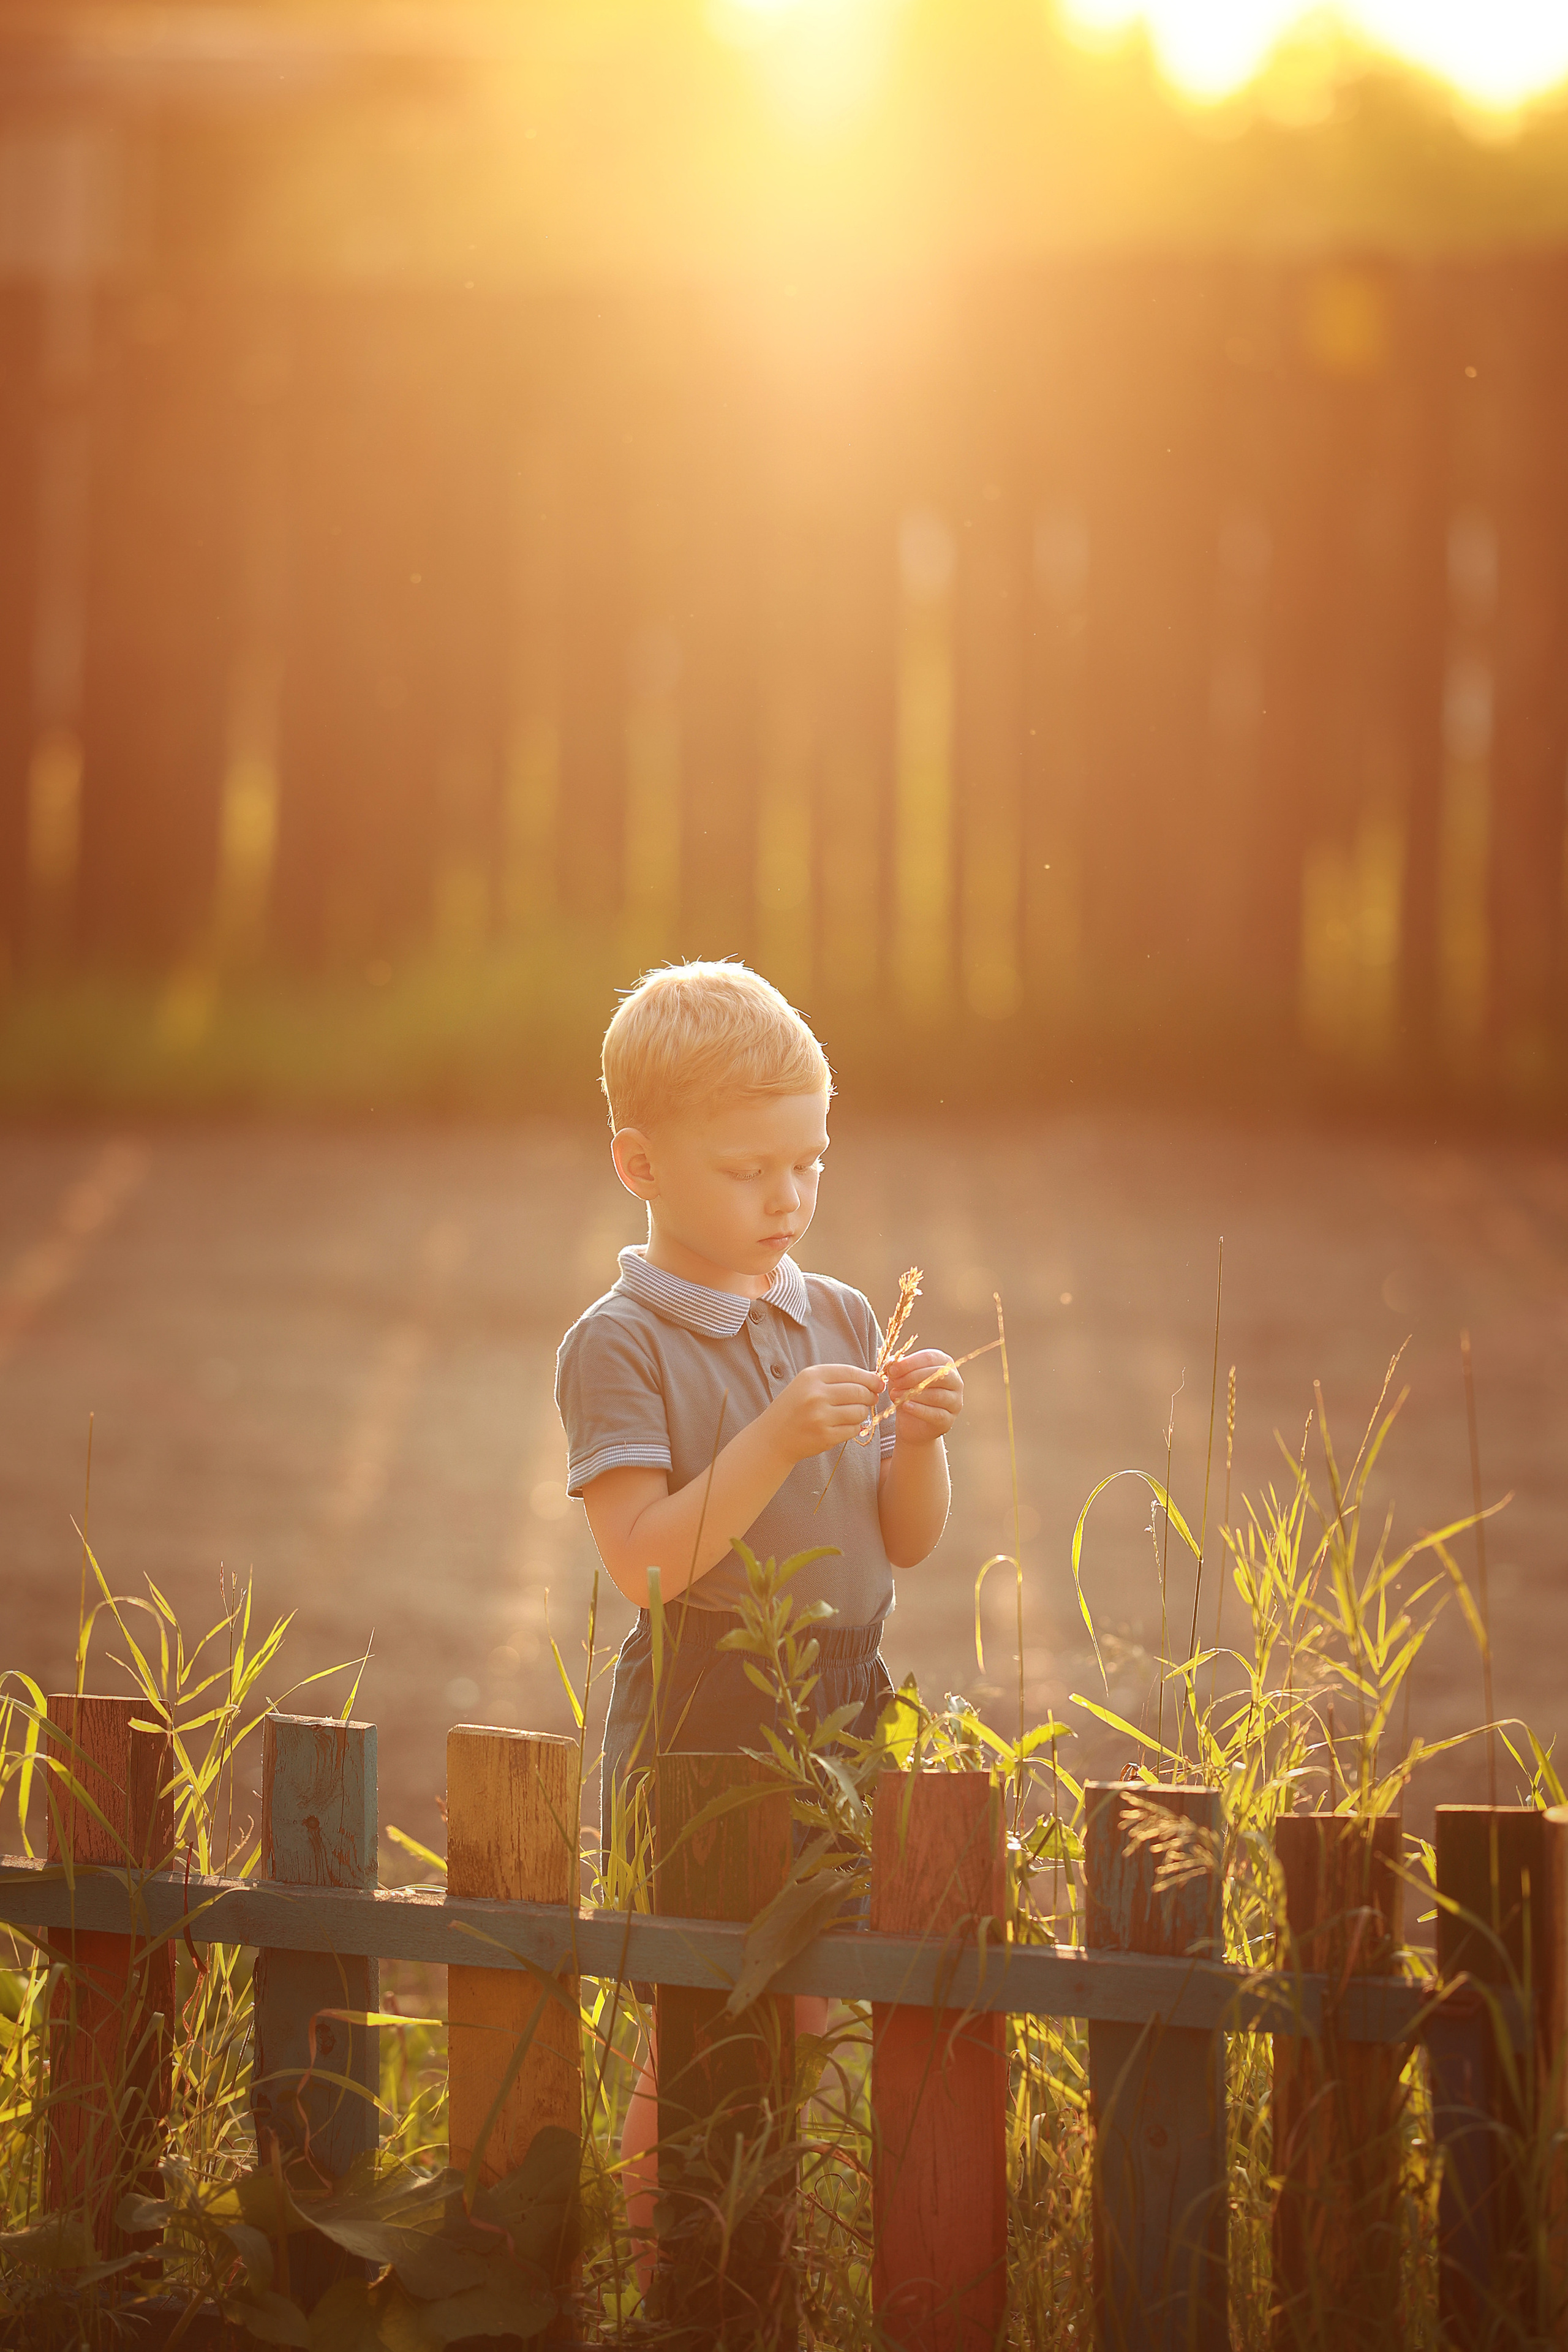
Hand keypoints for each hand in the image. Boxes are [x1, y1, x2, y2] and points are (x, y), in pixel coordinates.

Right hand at [767, 1362, 884, 1463]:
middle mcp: (816, 1395)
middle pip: (859, 1392)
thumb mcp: (808, 1384)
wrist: (773, 1436)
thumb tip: (873, 1379)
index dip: (870, 1378)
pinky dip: (855, 1428)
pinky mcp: (825, 1436)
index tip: (879, 1383)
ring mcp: (820, 1417)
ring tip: (854, 1413)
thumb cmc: (794, 1407)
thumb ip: (837, 1379)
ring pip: (859, 1412)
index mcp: (812, 1376)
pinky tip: (845, 1426)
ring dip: (863, 1413)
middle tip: (871, 1399)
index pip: (851, 1372)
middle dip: (870, 1396)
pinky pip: (853, 1430)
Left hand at [885, 1349, 962, 1446]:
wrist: (912, 1424)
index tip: (892, 1370)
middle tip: (895, 1383)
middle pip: (937, 1374)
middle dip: (912, 1377)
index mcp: (944, 1364)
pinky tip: (905, 1406)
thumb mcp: (901, 1378)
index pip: (930, 1357)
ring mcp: (954, 1401)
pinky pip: (936, 1414)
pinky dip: (919, 1410)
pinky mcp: (949, 1419)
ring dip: (913, 1394)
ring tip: (895, 1395)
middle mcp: (955, 1381)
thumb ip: (898, 1369)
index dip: (910, 1363)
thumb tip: (891, 1363)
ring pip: (937, 1395)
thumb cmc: (909, 1394)